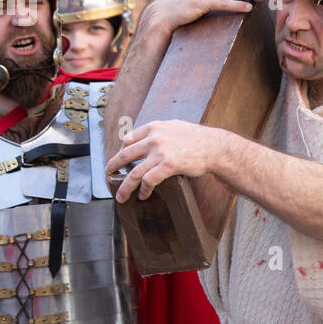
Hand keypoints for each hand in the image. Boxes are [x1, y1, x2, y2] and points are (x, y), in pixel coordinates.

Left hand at [106, 120, 221, 202]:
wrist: (215, 147)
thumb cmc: (197, 139)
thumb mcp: (175, 127)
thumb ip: (159, 132)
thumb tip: (148, 139)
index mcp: (154, 127)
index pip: (128, 139)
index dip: (121, 151)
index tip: (120, 160)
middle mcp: (154, 138)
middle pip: (125, 155)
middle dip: (113, 167)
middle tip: (107, 176)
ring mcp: (160, 152)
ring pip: (134, 173)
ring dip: (125, 187)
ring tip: (121, 196)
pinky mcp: (168, 165)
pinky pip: (149, 181)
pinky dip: (144, 190)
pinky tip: (143, 196)